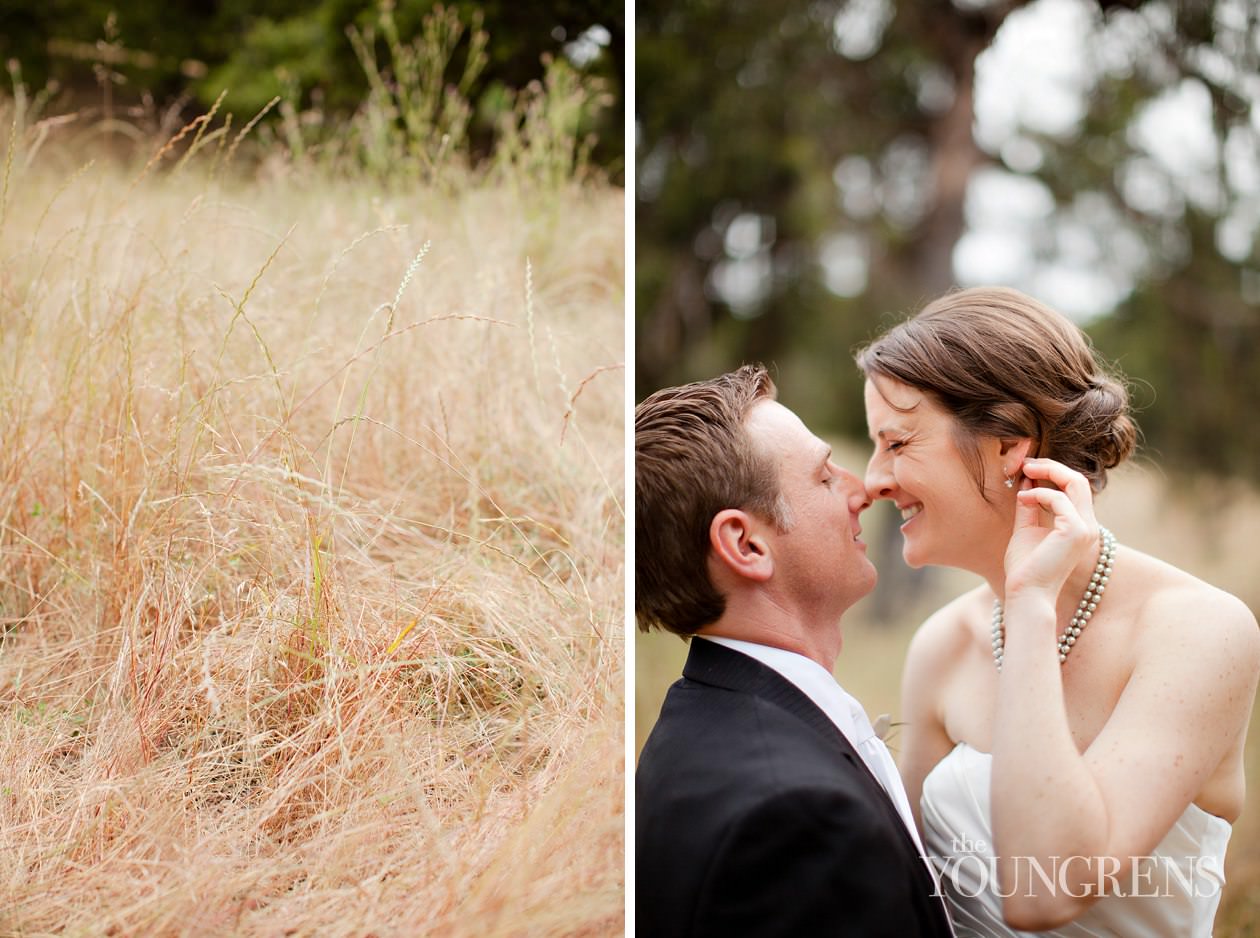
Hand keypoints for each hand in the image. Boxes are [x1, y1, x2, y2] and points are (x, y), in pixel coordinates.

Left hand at [1004, 458, 1097, 601]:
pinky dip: (1039, 494)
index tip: (1028, 468)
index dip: (1053, 472)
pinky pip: (1059, 499)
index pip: (1075, 488)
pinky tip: (1023, 498)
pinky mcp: (1075, 531)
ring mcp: (1085, 528)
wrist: (1026, 593)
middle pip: (1079, 480)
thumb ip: (1030, 506)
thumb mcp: (1026, 529)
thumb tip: (1026, 481)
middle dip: (1052, 467)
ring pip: (1075, 482)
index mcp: (1079, 526)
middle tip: (1026, 463)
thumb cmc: (1025, 567)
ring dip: (1047, 473)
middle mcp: (1088, 526)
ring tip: (1024, 473)